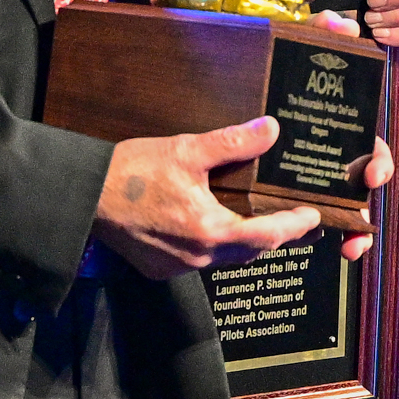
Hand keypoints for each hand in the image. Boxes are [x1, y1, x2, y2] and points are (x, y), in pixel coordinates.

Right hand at [94, 116, 317, 279]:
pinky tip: (210, 225)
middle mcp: (198, 257)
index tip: (314, 218)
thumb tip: (270, 129)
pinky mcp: (160, 269)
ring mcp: (178, 267)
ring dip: (243, 241)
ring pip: (225, 257)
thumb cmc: (131, 173)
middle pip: (250, 251)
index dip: (295, 227)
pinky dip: (213, 245)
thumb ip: (232, 142)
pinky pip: (199, 260)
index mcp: (210, 230)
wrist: (83, 198)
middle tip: (296, 221)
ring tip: (257, 220)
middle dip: (274, 236)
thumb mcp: (185, 150)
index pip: (267, 235)